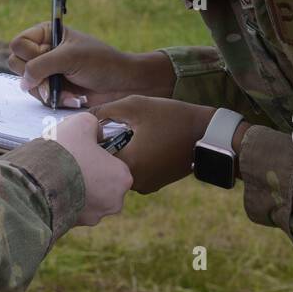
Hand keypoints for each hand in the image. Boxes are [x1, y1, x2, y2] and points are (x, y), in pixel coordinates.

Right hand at [7, 23, 175, 108]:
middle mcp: (43, 50)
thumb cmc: (101, 63)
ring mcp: (47, 70)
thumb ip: (41, 66)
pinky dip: (55, 99)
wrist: (122, 84)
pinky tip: (72, 98)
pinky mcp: (53, 88)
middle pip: (16, 64)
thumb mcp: (70, 57)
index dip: (29, 55)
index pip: (18, 44)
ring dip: (47, 90)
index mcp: (46, 33)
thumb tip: (23, 82)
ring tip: (69, 91)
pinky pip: (39, 96)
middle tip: (55, 79)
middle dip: (36, 76)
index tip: (49, 59)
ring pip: (26, 83)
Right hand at [52, 112, 132, 225]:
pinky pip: (73, 208)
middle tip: (72, 160)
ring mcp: (94, 216)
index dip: (100, 154)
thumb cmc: (65, 151)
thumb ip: (95, 125)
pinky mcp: (74, 225)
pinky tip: (53, 186)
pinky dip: (65, 199)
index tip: (85, 149)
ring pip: (89, 197)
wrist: (37, 181)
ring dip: (77, 187)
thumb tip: (96, 133)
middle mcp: (114, 202)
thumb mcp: (83, 122)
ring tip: (59, 172)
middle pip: (104, 182)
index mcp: (123, 178)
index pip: (116, 163)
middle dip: (90, 173)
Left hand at [91, 96, 216, 194]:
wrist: (207, 135)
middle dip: (105, 148)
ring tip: (128, 135)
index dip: (92, 140)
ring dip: (121, 154)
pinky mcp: (155, 185)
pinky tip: (142, 144)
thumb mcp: (136, 105)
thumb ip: (106, 110)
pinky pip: (135, 172)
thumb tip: (85, 116)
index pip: (94, 156)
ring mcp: (146, 186)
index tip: (95, 128)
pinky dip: (134, 160)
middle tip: (111, 129)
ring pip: (121, 169)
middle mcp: (134, 182)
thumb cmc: (171, 117)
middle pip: (106, 166)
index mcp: (127, 163)